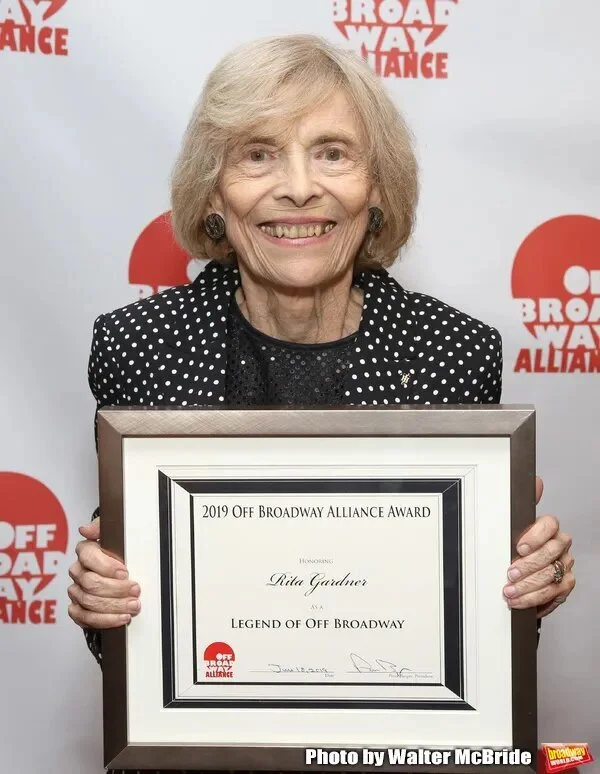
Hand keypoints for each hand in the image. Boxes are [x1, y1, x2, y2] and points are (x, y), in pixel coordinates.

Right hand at [67, 518, 141, 628]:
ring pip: (89, 602)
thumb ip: (104, 527)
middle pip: (90, 583)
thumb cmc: (121, 551)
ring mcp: (77, 591)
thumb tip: (86, 529)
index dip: (107, 566)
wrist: (123, 572)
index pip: (88, 557)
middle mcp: (78, 571)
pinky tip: (121, 618)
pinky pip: (85, 618)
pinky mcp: (79, 609)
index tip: (125, 572)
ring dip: (114, 606)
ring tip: (133, 606)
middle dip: (116, 589)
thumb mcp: (118, 533)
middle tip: (136, 590)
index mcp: (86, 550)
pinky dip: (105, 620)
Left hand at [503, 477, 574, 617]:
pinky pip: (554, 594)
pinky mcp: (564, 586)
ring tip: (510, 591)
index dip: (535, 536)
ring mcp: (564, 566)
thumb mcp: (514, 525)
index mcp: (549, 528)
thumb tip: (536, 482)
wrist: (521, 571)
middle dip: (529, 565)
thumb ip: (523, 506)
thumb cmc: (517, 547)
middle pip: (551, 553)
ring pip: (552, 576)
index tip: (519, 547)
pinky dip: (535, 599)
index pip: (550, 525)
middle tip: (511, 573)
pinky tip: (520, 600)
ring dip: (529, 586)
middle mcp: (560, 546)